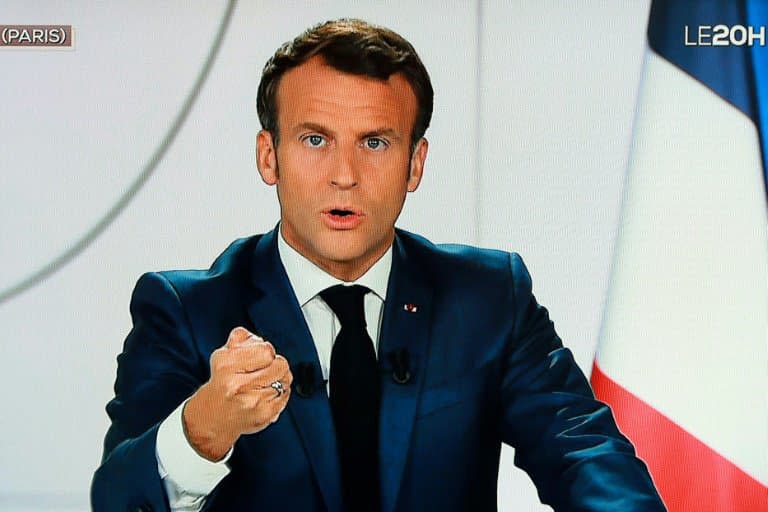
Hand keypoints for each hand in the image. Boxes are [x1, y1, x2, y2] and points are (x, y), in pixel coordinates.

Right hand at [182, 327, 292, 460]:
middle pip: (280, 365)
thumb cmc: (220, 385)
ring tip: (266, 381)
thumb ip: (240, 339)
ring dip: (279, 378)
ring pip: (285, 380)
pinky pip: (285, 395)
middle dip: (275, 364)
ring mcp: (253, 402)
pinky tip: (267, 393)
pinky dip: (280, 392)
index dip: (267, 351)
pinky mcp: (264, 415)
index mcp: (227, 366)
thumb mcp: (222, 356)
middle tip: (265, 369)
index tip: (261, 355)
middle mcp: (239, 385)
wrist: (211, 420)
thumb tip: (256, 337)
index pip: (266, 350)